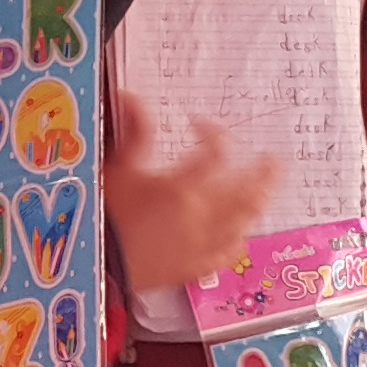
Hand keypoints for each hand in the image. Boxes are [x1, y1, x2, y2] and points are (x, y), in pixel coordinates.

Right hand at [101, 91, 272, 290]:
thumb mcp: (116, 169)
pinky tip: (240, 233)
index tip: (200, 124)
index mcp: (182, 188)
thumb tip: (133, 98)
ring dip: (258, 203)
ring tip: (265, 192)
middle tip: (273, 160)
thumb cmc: (102, 216)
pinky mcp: (194, 267)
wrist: (94, 265)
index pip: (215, 152)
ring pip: (244, 221)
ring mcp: (202, 244)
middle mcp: (201, 216)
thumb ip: (133, 134)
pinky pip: (228, 253)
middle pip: (247, 190)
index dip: (213, 133)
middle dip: (263, 173)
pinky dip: (238, 240)